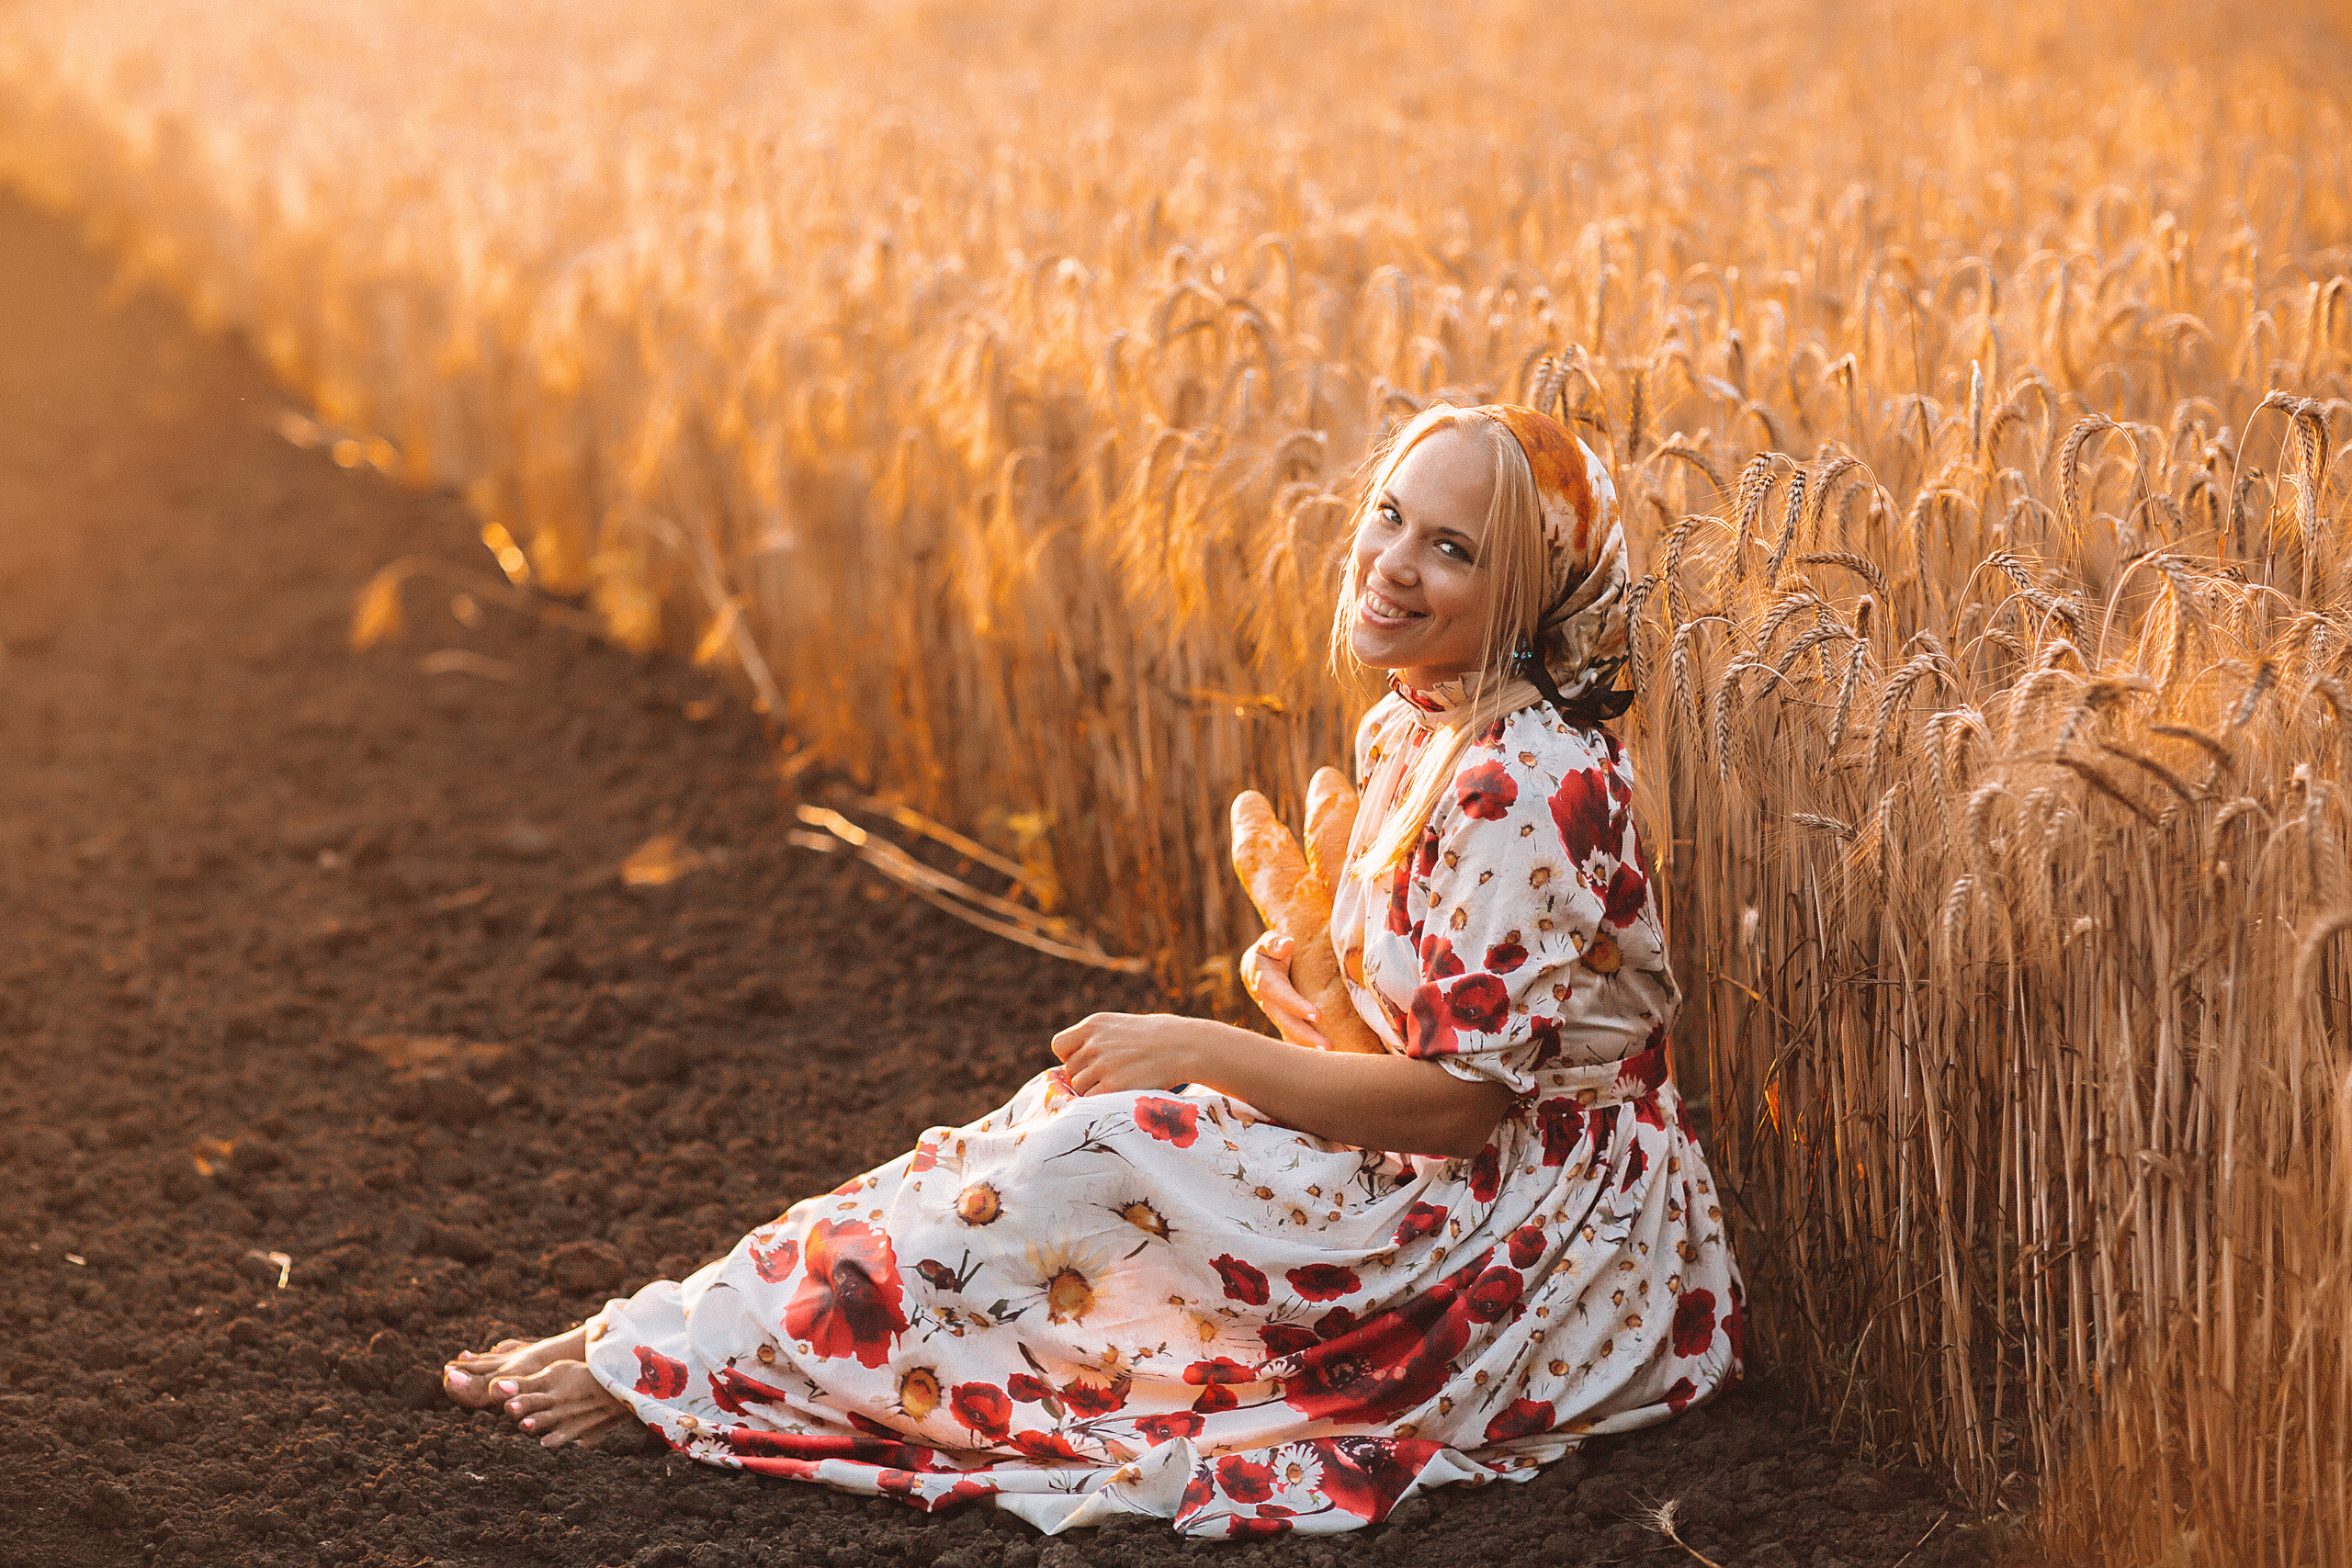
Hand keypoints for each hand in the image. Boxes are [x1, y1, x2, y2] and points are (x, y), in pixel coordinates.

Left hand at [1049, 1012, 1207, 1095]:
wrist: (1186, 1046)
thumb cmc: (1159, 1038)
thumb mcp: (1122, 1026)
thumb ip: (1097, 1041)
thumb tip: (1073, 1066)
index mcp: (1093, 1024)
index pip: (1059, 1045)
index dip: (1070, 1057)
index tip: (1087, 1062)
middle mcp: (1093, 1043)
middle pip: (1070, 1071)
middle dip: (1085, 1077)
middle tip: (1110, 1078)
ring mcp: (1102, 1064)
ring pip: (1079, 1088)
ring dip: (1093, 1091)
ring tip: (1118, 1086)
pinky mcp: (1112, 1085)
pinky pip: (1090, 1100)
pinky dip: (1101, 1102)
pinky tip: (1119, 1095)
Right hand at [1238, 932, 1329, 1048]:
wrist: (1258, 967)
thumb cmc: (1269, 951)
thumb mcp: (1267, 942)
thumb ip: (1274, 943)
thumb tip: (1287, 944)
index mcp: (1265, 983)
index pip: (1282, 996)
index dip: (1298, 1007)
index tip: (1317, 1016)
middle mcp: (1269, 1004)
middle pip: (1288, 1023)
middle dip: (1307, 1036)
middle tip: (1328, 1047)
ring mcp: (1276, 1017)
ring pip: (1291, 1035)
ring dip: (1308, 1048)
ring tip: (1330, 1057)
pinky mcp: (1285, 1023)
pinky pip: (1294, 1039)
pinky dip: (1306, 1052)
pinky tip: (1323, 1063)